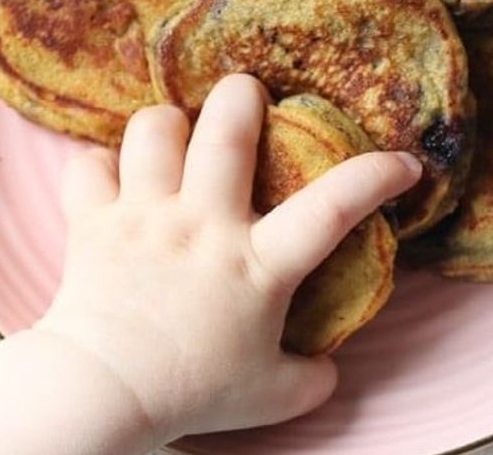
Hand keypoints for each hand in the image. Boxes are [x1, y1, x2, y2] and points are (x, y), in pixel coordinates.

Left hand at [38, 74, 421, 442]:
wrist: (103, 394)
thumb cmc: (191, 393)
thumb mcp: (273, 396)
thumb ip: (312, 377)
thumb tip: (327, 364)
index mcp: (257, 264)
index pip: (331, 209)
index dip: (374, 176)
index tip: (403, 162)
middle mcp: (202, 224)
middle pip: (227, 129)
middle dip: (243, 96)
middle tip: (249, 95)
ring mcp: (145, 217)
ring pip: (154, 129)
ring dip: (169, 123)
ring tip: (177, 138)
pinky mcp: (94, 222)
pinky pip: (88, 165)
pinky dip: (99, 165)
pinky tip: (112, 177)